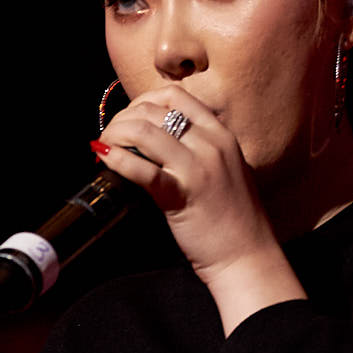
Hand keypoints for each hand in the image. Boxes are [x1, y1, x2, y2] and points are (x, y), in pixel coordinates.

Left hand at [93, 85, 305, 331]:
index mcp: (221, 135)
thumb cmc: (235, 219)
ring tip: (104, 147)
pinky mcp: (182, 194)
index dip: (143, 102)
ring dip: (116, 134)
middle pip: (154, 111)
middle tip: (109, 136)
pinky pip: (142, 168)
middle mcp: (211, 144)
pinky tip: (104, 158)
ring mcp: (198, 168)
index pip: (175, 96)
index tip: (129, 118)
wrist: (248, 256)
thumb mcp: (226, 170)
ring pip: (144, 132)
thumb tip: (163, 140)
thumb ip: (203, 149)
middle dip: (123, 119)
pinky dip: (117, 159)